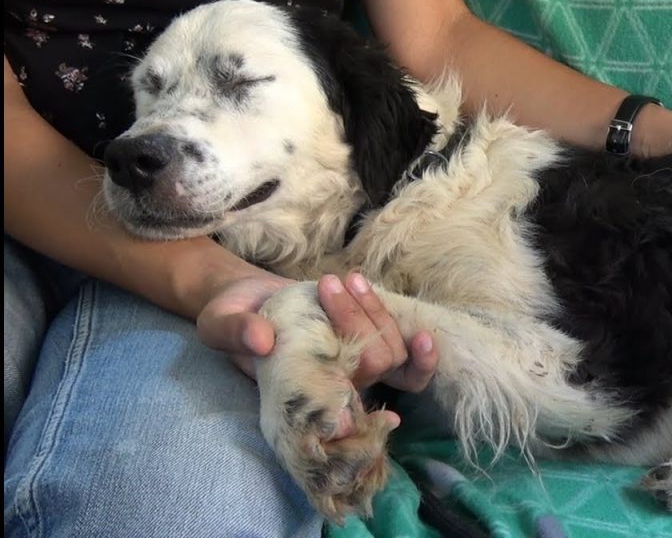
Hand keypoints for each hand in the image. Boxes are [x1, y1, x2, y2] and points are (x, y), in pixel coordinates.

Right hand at [196, 269, 437, 426]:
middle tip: (325, 284)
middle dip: (357, 321)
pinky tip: (420, 331)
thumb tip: (261, 339)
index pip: (342, 419)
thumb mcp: (220, 323)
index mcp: (302, 393)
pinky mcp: (370, 347)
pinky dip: (415, 344)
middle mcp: (335, 387)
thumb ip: (236, 332)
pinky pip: (406, 356)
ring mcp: (357, 369)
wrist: (250, 300)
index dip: (366, 421)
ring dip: (375, 312)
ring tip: (345, 280)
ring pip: (392, 355)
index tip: (386, 414)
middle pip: (374, 367)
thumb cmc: (234, 318)